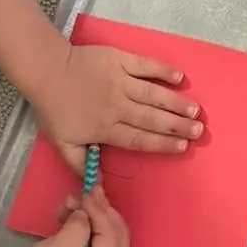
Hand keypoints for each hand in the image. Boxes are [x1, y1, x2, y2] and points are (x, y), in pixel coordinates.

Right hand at [16, 184, 129, 246]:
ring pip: (107, 232)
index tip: (87, 194)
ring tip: (72, 201)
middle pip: (117, 234)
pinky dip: (86, 222)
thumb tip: (85, 214)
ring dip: (92, 213)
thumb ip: (78, 228)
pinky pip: (96, 236)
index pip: (113, 237)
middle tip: (89, 191)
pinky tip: (70, 212)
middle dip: (103, 210)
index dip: (102, 213)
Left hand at [30, 40, 202, 170]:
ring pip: (153, 94)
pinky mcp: (120, 60)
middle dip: (177, 125)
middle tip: (198, 130)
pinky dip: (162, 70)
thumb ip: (79, 164)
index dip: (162, 144)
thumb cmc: (56, 109)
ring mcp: (120, 81)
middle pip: (151, 118)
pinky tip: (179, 76)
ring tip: (194, 109)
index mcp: (106, 128)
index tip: (183, 148)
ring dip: (175, 102)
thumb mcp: (62, 143)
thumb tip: (94, 186)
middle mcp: (117, 106)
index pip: (139, 139)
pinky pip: (145, 65)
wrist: (47, 71)